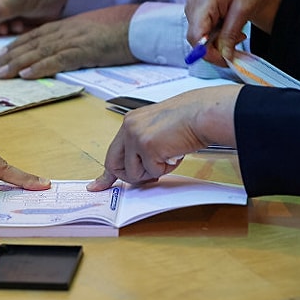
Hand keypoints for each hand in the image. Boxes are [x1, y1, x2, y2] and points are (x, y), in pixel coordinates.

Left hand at [0, 4, 138, 78]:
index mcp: (66, 26)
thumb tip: (65, 51)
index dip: (15, 46)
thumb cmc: (120, 28)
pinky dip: (40, 68)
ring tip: (0, 73)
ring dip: (17, 64)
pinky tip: (26, 75)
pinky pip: (57, 60)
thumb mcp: (92, 30)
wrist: (140, 24)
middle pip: (31, 44)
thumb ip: (75, 38)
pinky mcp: (84, 51)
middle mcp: (65, 31)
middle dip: (9, 57)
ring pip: (38, 52)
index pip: (34, 35)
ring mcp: (73, 40)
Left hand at [87, 85, 240, 190]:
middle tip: (149, 176)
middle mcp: (129, 128)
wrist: (203, 113)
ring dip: (153, 171)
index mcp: (131, 122)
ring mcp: (136, 137)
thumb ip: (143, 145)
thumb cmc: (188, 120)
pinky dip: (166, 168)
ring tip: (169, 155)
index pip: (112, 152)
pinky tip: (175, 153)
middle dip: (131, 177)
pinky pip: (152, 172)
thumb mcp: (158, 130)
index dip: (106, 174)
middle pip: (115, 166)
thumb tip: (140, 168)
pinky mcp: (147, 147)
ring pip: (135, 173)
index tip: (97, 186)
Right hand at [184, 0, 286, 64]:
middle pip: (196, 40)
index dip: (207, 52)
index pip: (196, 35)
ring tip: (237, 34)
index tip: (225, 60)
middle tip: (237, 46)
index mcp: (203, 1)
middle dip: (216, 49)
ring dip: (218, 43)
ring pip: (200, 39)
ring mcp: (192, 10)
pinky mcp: (196, 15)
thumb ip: (230, 34)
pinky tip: (229, 30)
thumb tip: (224, 56)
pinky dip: (216, 38)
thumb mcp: (243, 11)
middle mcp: (193, 6)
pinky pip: (203, 35)